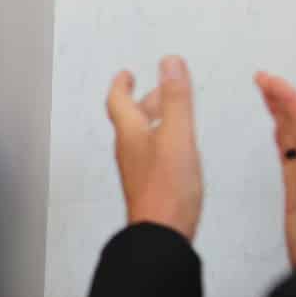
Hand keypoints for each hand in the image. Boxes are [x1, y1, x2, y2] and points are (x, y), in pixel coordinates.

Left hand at [105, 56, 202, 238]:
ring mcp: (139, 168)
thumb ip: (175, 99)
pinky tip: (177, 146)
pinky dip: (163, 139)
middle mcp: (130, 149)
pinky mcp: (150, 184)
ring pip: (142, 135)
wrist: (161, 233)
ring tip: (172, 111)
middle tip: (155, 87)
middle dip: (143, 99)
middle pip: (131, 117)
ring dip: (154, 119)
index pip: (118, 101)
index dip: (121, 85)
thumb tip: (169, 63)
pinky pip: (152, 153)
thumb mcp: (176, 135)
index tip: (126, 74)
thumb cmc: (166, 189)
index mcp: (131, 133)